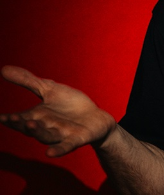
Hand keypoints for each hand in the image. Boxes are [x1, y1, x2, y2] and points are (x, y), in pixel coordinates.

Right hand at [0, 65, 115, 156]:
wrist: (96, 118)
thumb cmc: (70, 104)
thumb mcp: (50, 89)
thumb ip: (29, 82)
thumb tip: (3, 69)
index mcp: (38, 116)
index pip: (20, 119)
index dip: (10, 119)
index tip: (1, 117)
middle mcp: (46, 127)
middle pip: (31, 128)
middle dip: (21, 124)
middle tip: (13, 118)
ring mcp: (61, 134)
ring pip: (46, 136)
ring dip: (38, 132)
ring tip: (30, 125)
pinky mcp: (77, 139)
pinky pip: (66, 146)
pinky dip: (58, 150)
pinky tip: (50, 153)